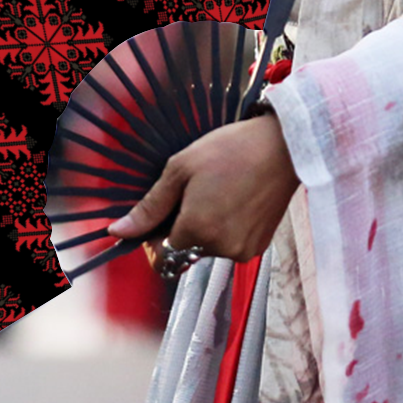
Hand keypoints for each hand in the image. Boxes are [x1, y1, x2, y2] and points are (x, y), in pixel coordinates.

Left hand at [106, 111, 299, 270]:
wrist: (284, 147)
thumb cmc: (230, 150)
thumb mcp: (181, 169)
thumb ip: (150, 206)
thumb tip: (118, 232)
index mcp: (197, 230)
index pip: (160, 255)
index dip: (154, 237)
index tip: (162, 213)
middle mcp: (220, 249)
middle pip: (183, 251)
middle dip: (180, 228)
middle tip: (193, 192)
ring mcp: (242, 251)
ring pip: (206, 249)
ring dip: (203, 228)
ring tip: (218, 191)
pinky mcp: (258, 247)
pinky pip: (228, 245)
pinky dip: (225, 229)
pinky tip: (234, 199)